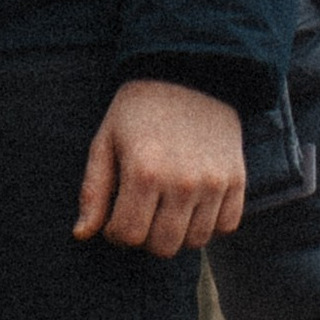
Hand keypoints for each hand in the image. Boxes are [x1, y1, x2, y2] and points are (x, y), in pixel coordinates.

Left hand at [73, 80, 247, 258]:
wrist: (189, 72)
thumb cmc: (138, 110)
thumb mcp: (106, 141)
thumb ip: (93, 191)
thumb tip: (82, 235)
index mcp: (144, 171)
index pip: (128, 235)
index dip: (116, 233)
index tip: (116, 215)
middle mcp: (182, 182)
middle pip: (163, 246)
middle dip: (145, 237)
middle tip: (141, 213)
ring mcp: (214, 182)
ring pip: (195, 241)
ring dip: (177, 233)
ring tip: (166, 208)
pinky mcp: (237, 179)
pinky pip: (226, 226)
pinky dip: (210, 224)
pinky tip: (194, 205)